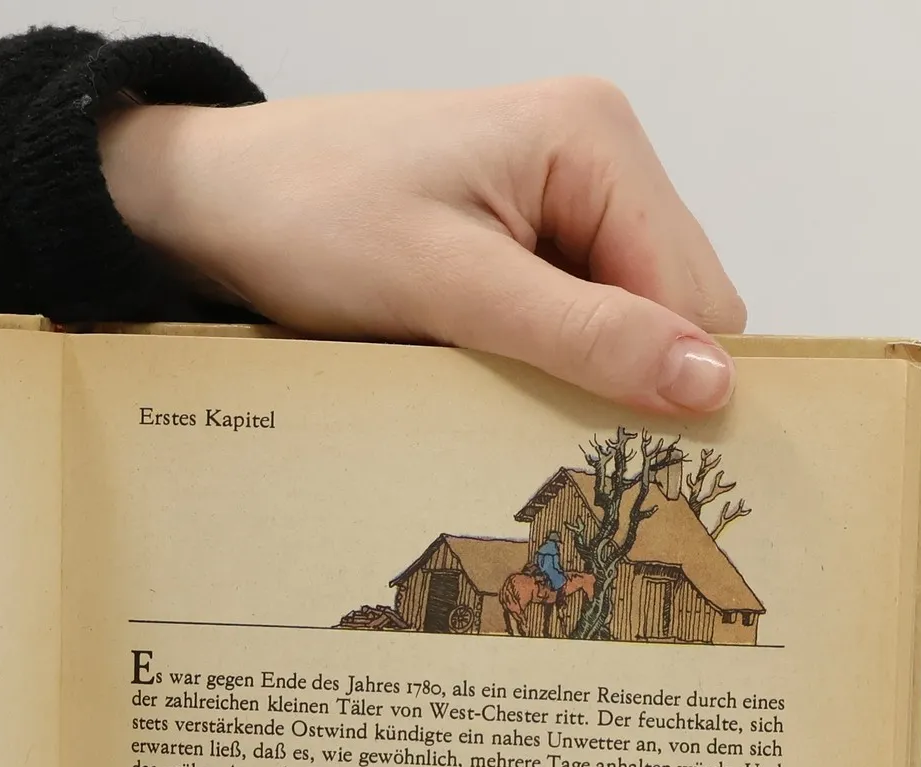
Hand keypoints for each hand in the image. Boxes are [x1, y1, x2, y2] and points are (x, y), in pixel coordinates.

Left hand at [100, 80, 745, 413]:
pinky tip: (481, 389)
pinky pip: (561, 322)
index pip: (695, 292)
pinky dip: (534, 367)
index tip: (635, 475)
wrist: (212, 201)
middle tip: (550, 452)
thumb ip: (580, 335)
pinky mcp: (512, 240)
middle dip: (622, 382)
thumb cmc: (308, 218)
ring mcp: (553, 199)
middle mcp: (592, 156)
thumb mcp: (448, 287)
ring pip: (615, 325)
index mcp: (595, 138)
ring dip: (572, 381)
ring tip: (498, 412)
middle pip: (666, 309)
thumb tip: (708, 383)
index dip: (673, 383)